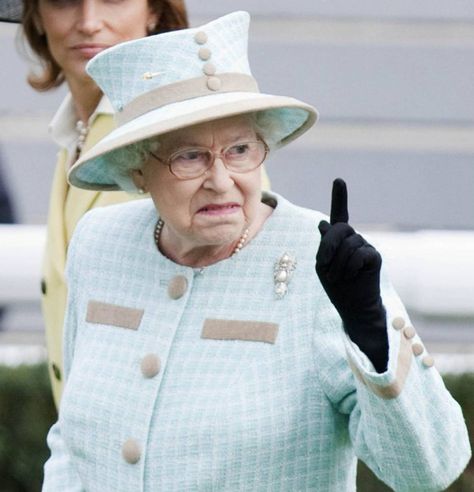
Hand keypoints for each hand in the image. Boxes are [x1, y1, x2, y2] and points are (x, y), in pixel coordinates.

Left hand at [315, 178, 387, 371]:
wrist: (353, 307)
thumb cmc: (336, 286)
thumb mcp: (323, 265)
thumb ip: (324, 245)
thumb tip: (323, 223)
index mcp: (339, 240)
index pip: (339, 215)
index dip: (339, 198)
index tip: (339, 181)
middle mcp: (354, 239)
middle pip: (340, 228)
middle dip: (328, 246)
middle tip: (325, 266)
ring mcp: (366, 246)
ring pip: (348, 244)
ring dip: (338, 264)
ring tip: (338, 278)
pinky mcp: (374, 256)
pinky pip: (360, 254)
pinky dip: (350, 267)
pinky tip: (352, 277)